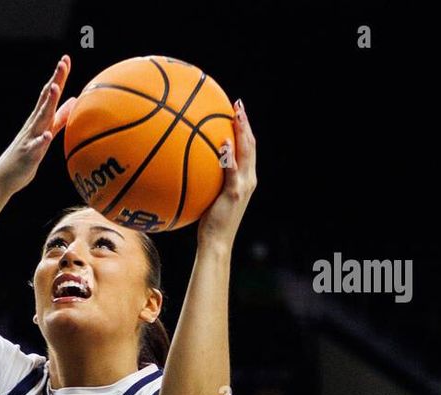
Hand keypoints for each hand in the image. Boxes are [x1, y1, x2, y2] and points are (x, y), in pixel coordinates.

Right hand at [0, 55, 75, 193]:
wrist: (4, 177)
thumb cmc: (26, 156)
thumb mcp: (46, 134)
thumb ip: (59, 118)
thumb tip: (73, 101)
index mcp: (39, 120)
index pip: (50, 94)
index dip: (58, 77)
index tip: (65, 59)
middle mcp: (33, 125)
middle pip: (46, 100)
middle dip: (55, 81)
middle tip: (62, 63)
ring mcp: (29, 139)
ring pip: (40, 119)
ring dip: (48, 104)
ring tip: (56, 89)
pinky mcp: (27, 155)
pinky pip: (35, 148)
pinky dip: (41, 141)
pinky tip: (46, 135)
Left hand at [197, 99, 256, 247]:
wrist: (216, 242)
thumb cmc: (209, 223)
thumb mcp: (209, 198)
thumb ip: (207, 180)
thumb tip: (189, 167)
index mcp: (245, 179)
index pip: (247, 149)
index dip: (245, 129)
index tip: (237, 112)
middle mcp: (248, 179)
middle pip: (251, 145)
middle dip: (246, 123)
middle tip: (238, 105)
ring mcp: (244, 185)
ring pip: (247, 152)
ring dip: (243, 132)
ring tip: (236, 115)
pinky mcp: (234, 192)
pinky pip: (233, 170)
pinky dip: (230, 156)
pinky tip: (223, 144)